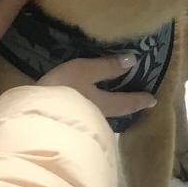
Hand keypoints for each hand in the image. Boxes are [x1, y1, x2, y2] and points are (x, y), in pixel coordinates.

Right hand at [39, 53, 156, 119]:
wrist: (33, 115)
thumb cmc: (63, 89)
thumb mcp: (85, 71)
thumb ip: (107, 67)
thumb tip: (134, 61)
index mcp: (105, 104)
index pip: (128, 102)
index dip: (140, 100)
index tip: (154, 100)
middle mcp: (97, 117)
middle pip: (116, 113)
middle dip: (126, 108)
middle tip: (137, 103)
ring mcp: (82, 123)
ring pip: (102, 116)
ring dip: (110, 110)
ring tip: (113, 103)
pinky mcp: (67, 125)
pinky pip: (87, 117)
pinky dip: (94, 111)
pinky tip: (89, 109)